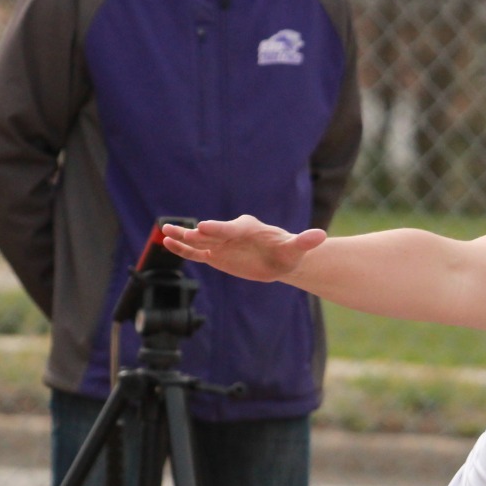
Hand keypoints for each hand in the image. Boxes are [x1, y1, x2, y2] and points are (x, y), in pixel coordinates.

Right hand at [159, 215, 326, 281]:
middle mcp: (231, 234)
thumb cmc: (288, 252)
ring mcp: (222, 244)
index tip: (204, 227)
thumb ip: (304, 241)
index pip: (230, 229)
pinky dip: (184, 249)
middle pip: (211, 233)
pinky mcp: (216, 255)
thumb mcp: (297, 248)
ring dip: (183, 237)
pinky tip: (168, 243)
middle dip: (197, 232)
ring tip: (165, 232)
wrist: (281, 258)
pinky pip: (197, 253)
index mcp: (247, 229)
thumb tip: (320, 235)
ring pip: (199, 241)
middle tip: (182, 230)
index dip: (218, 229)